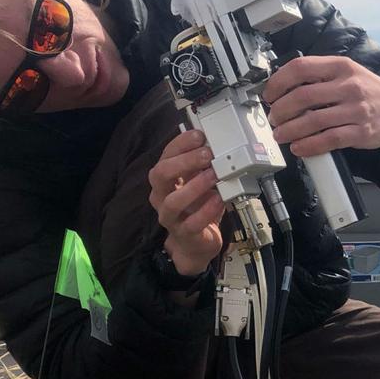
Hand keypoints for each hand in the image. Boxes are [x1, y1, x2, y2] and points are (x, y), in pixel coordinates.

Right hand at [148, 128, 225, 276]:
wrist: (196, 243)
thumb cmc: (197, 209)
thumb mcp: (199, 183)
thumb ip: (203, 167)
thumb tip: (216, 145)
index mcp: (165, 179)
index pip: (166, 156)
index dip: (181, 144)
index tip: (199, 135)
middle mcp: (162, 196)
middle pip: (161, 174)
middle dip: (184, 161)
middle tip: (207, 154)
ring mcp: (170, 216)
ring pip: (173, 201)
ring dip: (195, 186)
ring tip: (213, 176)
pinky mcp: (184, 233)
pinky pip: (192, 223)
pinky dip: (207, 210)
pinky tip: (219, 200)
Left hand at [263, 56, 379, 158]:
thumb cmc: (367, 90)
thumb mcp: (346, 72)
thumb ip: (319, 75)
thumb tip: (283, 86)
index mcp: (341, 66)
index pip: (301, 68)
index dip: (279, 82)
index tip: (269, 94)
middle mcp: (349, 86)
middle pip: (303, 96)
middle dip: (281, 110)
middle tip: (273, 118)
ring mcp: (356, 110)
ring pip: (314, 121)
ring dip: (291, 130)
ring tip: (281, 134)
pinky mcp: (361, 132)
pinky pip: (329, 140)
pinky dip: (310, 145)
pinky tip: (299, 147)